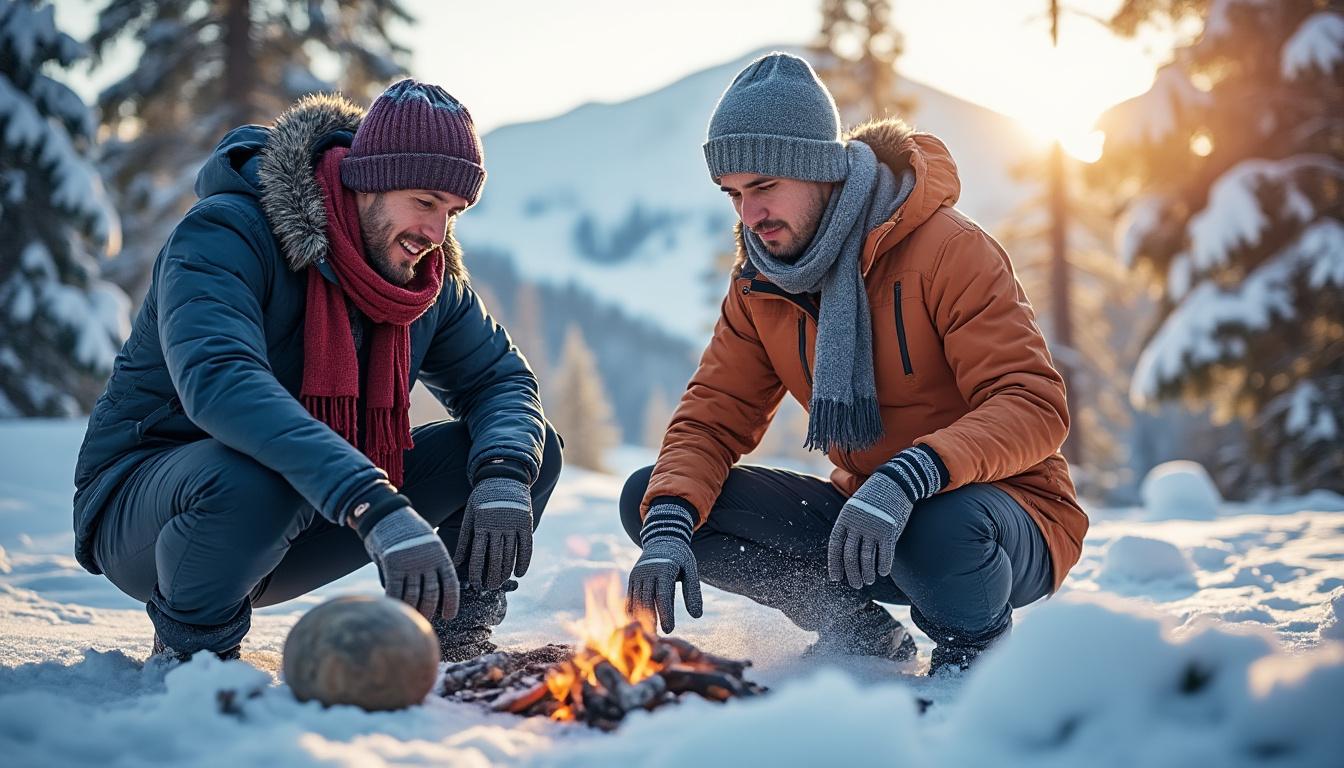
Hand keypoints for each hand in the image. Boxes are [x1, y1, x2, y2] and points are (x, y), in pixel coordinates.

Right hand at [362, 507, 459, 619]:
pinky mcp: (393, 564)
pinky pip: (395, 590)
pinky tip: (394, 609)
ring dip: (413, 610)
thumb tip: (432, 593)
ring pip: (414, 595)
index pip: (451, 584)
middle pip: (432, 593)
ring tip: (411, 619)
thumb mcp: (427, 544)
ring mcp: (410, 562)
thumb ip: (431, 565)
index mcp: (441, 555)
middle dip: (430, 610)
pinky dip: (395, 602)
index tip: (449, 616)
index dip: (451, 602)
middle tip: (426, 621)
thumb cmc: (407, 533)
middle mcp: (428, 560)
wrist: (386, 515)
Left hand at [453, 477, 533, 589]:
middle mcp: (498, 526)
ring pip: (511, 555)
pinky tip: (519, 573)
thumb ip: (466, 539)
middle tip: (489, 588)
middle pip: (495, 559)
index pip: (478, 555)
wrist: (504, 477)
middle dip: (492, 576)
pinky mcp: (526, 523)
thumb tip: (457, 562)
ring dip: (506, 572)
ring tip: (501, 582)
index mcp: (482, 525)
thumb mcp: (470, 516)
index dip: (477, 572)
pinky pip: (526, 547)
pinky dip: (524, 562)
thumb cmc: (483, 498)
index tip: (476, 584)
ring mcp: (514, 525)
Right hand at [626, 503, 702, 632]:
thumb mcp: (691, 570)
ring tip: (649, 634)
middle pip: (647, 600)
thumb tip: (697, 616)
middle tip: (657, 639)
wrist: (662, 538)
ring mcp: (638, 574)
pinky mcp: (632, 578)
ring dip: (641, 618)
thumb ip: (693, 592)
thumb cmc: (680, 557)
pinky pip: (630, 596)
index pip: (664, 595)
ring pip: (637, 599)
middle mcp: (648, 571)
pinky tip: (638, 624)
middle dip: (651, 620)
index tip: (669, 630)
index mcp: (664, 569)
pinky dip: (632, 610)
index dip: (665, 614)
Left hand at [827, 474, 912, 588]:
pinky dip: (883, 566)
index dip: (834, 563)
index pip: (835, 546)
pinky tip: (881, 573)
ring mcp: (873, 528)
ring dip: (866, 573)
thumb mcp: (855, 507)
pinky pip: (885, 554)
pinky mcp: (889, 530)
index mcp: (845, 518)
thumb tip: (844, 549)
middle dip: (852, 573)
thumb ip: (849, 526)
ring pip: (867, 558)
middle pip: (850, 555)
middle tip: (855, 584)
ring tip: (867, 581)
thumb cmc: (874, 497)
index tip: (836, 577)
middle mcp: (857, 524)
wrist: (895, 482)